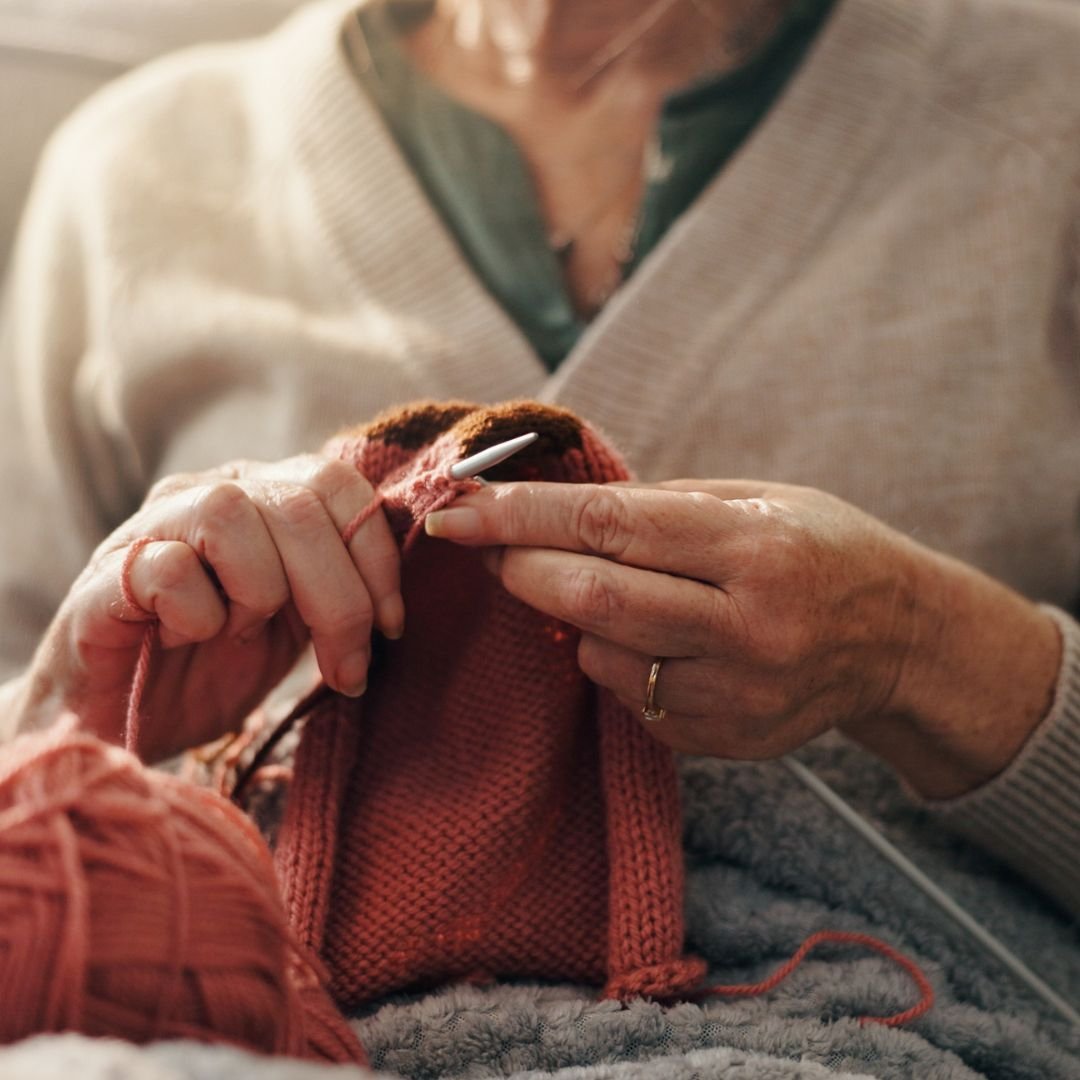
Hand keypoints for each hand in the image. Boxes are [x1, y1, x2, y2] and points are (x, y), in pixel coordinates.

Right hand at [17, 455, 402, 760]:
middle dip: (339, 598)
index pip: (338, 482)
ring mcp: (152, 526)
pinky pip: (171, 570)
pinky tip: (184, 638)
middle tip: (344, 666)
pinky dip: (198, 617)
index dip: (377, 554)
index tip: (391, 627)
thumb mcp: (296, 627)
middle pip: (299, 504)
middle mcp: (209, 493)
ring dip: (258, 594)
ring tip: (239, 633)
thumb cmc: (211, 670)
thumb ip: (338, 589)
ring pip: (231, 514)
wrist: (120, 725)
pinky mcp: (106, 574)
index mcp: (262, 498)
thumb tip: (397, 590)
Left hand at [425, 479, 1060, 797]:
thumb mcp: (752, 498)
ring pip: (601, 656)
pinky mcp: (724, 739)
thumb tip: (543, 514)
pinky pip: (629, 698)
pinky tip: (636, 633)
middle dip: (516, 569)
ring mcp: (738, 693)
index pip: (608, 524)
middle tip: (483, 547)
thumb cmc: (816, 547)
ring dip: (564, 617)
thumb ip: (654, 508)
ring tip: (578, 583)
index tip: (454, 508)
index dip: (518, 515)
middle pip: (592, 598)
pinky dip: (608, 659)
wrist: (896, 639)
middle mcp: (749, 625)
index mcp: (755, 544)